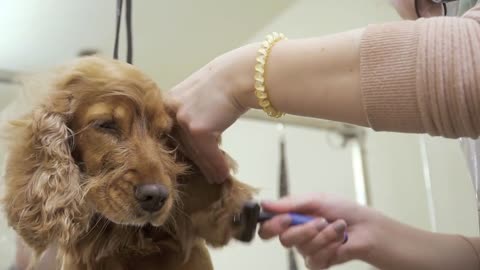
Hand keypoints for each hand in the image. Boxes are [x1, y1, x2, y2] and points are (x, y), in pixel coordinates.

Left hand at [167, 44, 257, 182]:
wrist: (240, 75)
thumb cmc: (227, 81)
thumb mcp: (200, 94)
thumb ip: (192, 111)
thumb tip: (198, 133)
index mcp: (168, 100)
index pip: (172, 132)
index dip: (183, 150)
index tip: (190, 163)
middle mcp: (170, 110)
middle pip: (182, 144)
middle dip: (195, 162)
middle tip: (204, 175)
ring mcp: (182, 119)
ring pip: (195, 152)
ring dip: (208, 168)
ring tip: (216, 178)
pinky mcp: (197, 129)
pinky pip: (207, 154)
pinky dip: (217, 165)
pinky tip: (223, 175)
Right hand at [258, 194, 379, 268]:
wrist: (366, 226)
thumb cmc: (343, 209)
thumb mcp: (315, 199)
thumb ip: (289, 203)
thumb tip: (265, 204)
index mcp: (291, 218)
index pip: (268, 227)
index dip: (272, 225)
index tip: (285, 219)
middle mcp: (296, 235)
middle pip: (284, 239)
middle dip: (304, 230)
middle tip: (319, 221)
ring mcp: (307, 250)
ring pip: (303, 248)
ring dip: (324, 235)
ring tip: (337, 226)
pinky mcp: (319, 262)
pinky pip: (316, 258)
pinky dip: (331, 246)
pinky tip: (340, 239)